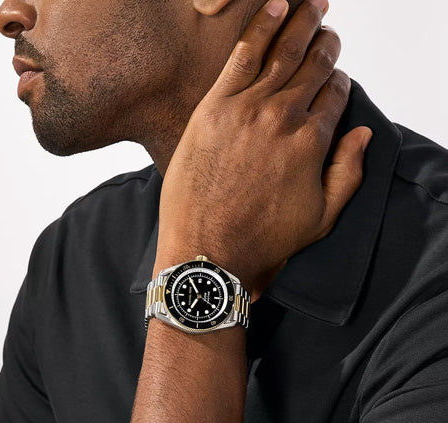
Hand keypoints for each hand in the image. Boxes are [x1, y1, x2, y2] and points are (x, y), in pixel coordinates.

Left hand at [154, 0, 372, 301]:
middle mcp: (284, 118)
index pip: (335, 94)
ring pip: (283, 52)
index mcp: (312, 143)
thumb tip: (362, 133)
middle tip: (329, 32)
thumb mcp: (321, 218)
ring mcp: (248, 109)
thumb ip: (348, 172)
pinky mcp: (214, 107)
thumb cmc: (262, 239)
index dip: (338, 82)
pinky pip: (243, 54)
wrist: (208, 251)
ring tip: (312, 4)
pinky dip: (262, 25)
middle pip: (313, 66)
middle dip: (326, 45)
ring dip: (302, 22)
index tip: (334, 78)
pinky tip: (275, 6)